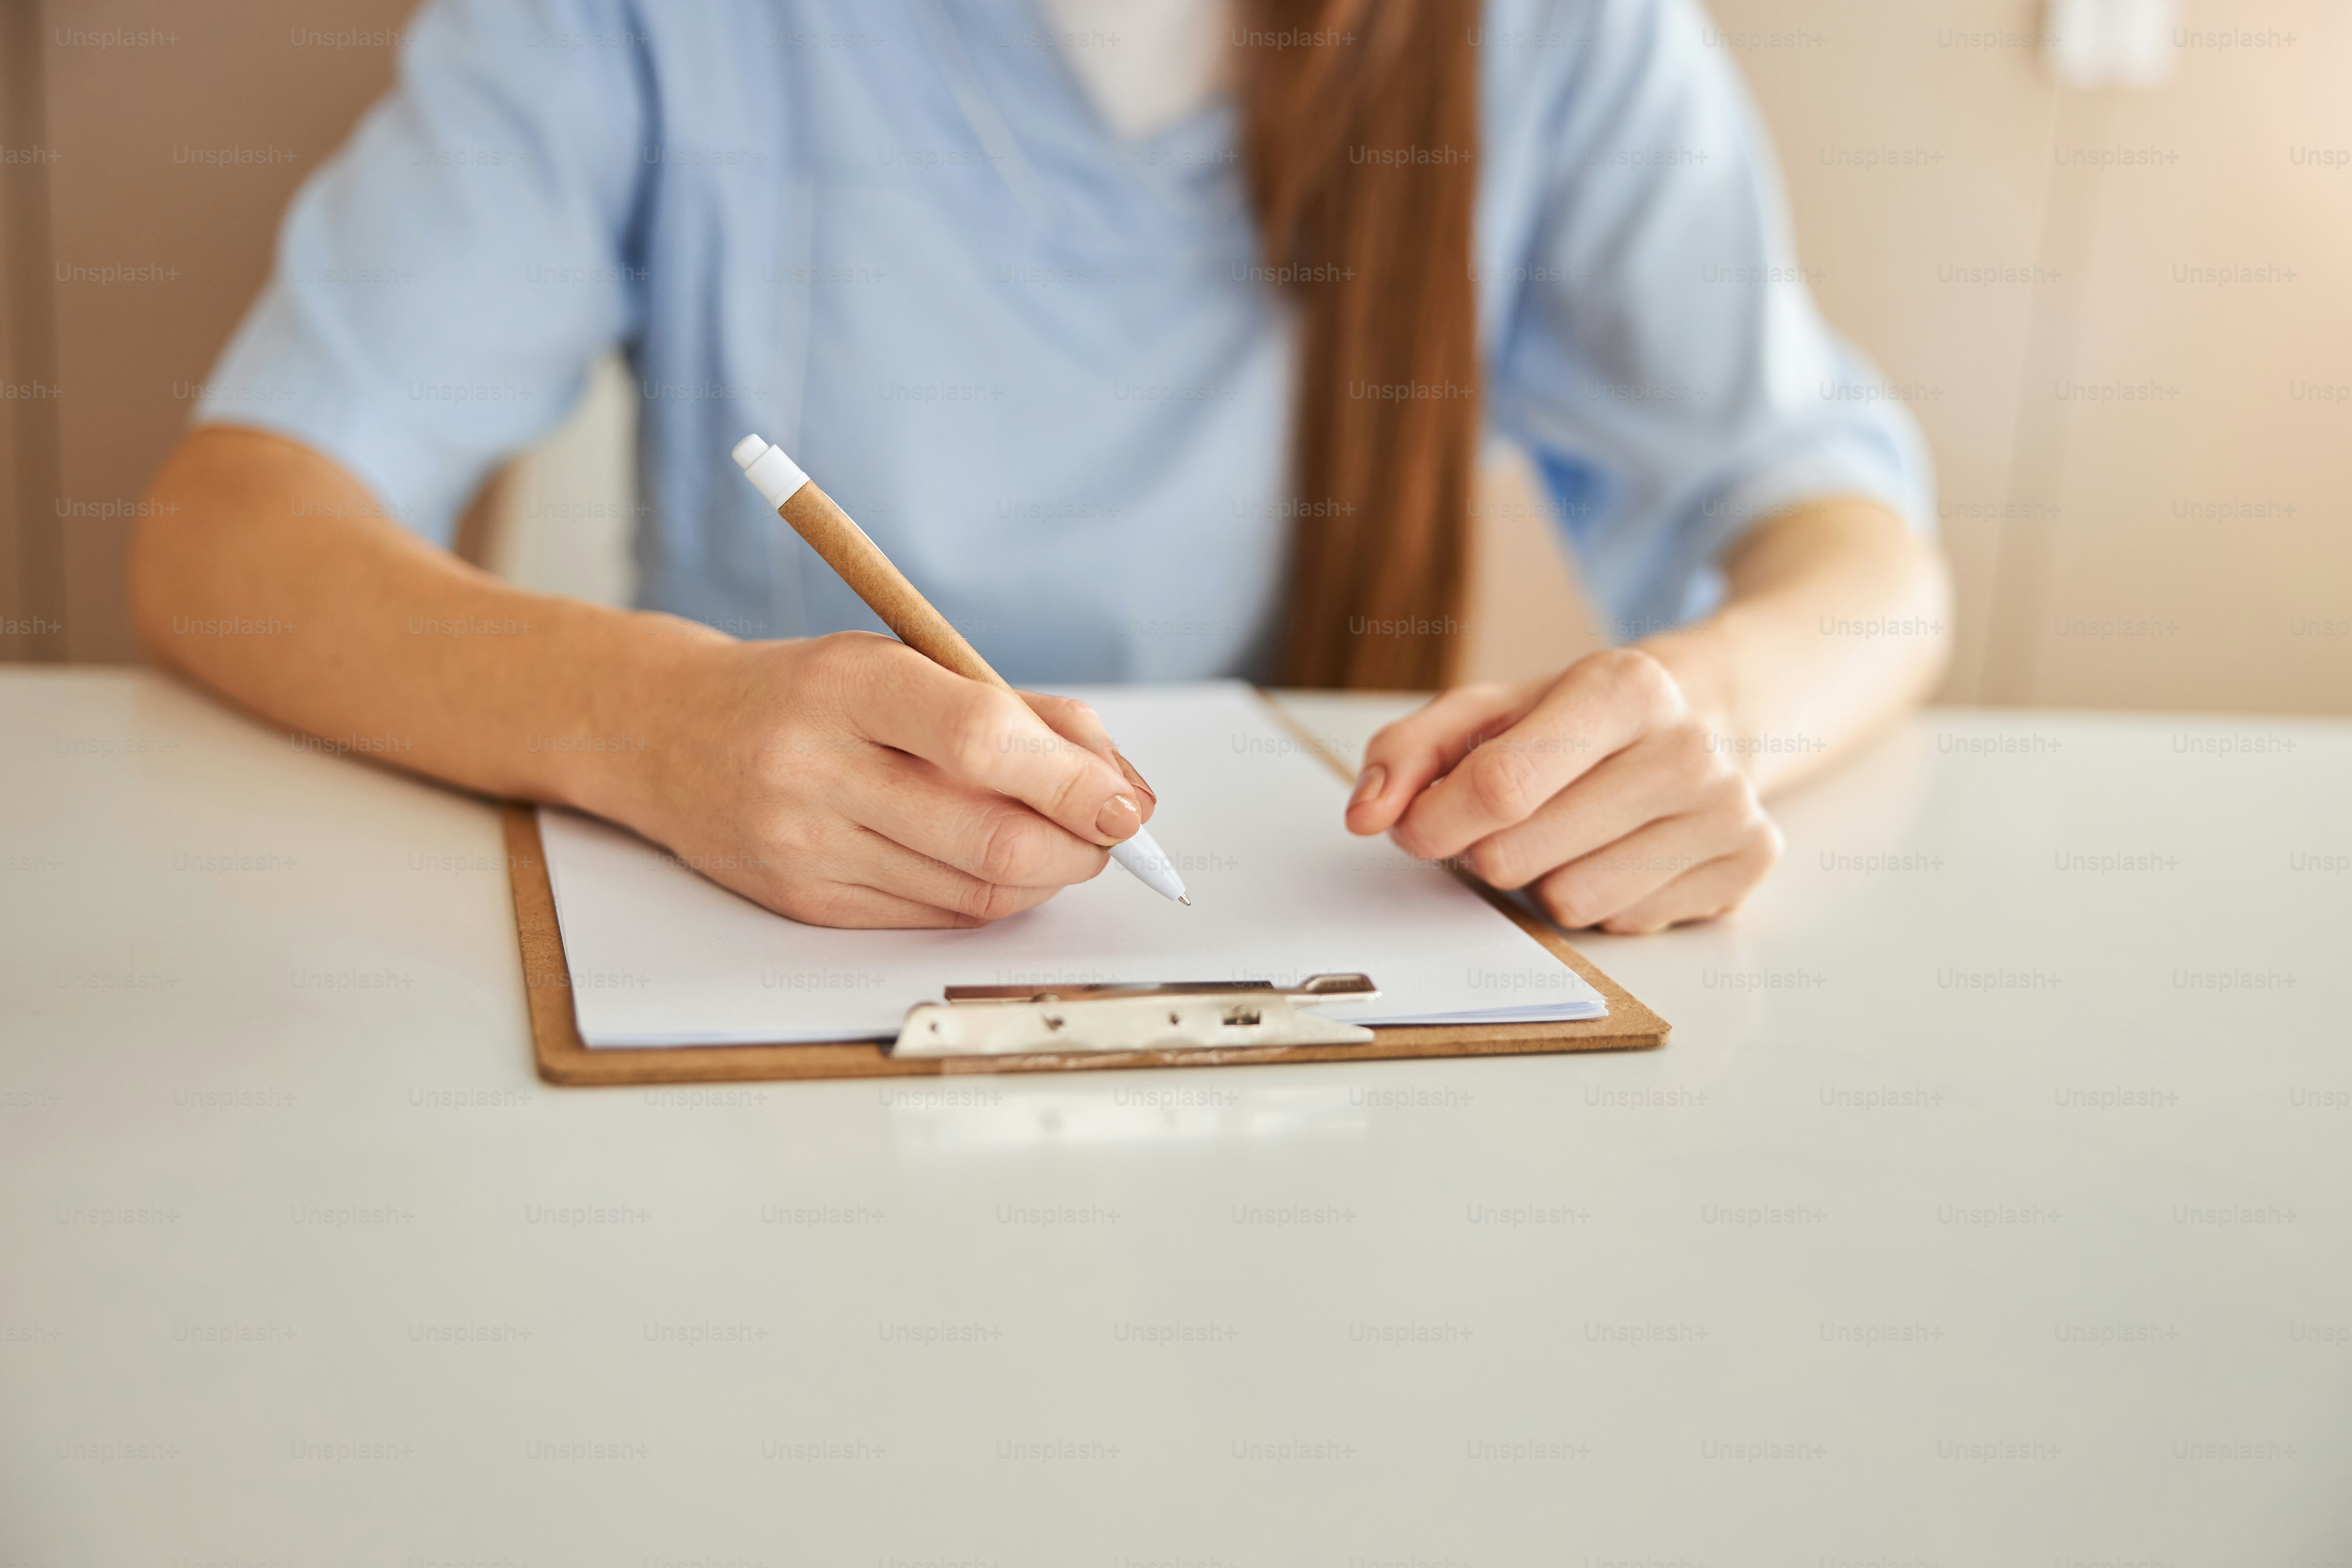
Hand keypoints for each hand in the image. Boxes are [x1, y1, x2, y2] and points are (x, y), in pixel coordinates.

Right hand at [626, 631, 1153, 927]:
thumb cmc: (812, 692)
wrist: (669, 734)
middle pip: (991, 839)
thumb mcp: (906, 660)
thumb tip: (1120, 785)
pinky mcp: (805, 903)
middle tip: (1110, 831)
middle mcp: (815, 769)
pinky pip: (934, 919)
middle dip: (1079, 846)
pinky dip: (991, 899)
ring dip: (1047, 877)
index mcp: (848, 685)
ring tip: (1064, 844)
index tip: (1127, 802)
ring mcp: (805, 846)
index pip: (983, 739)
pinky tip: (999, 867)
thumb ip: (1019, 711)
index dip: (1073, 780)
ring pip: (974, 894)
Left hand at [1343, 648, 1780, 933]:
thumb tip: (1366, 814)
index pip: (1501, 785)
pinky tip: (1623, 852)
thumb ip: (1409, 753)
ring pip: (1572, 903)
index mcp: (1624, 686)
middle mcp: (1689, 746)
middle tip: (1513, 821)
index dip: (1437, 822)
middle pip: (1521, 854)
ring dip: (1547, 879)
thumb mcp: (1488, 712)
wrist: (1705, 717)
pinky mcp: (1747, 866)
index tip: (1419, 830)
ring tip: (1573, 832)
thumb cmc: (1576, 722)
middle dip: (1489, 851)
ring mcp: (1727, 811)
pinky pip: (1624, 926)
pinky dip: (1604, 900)